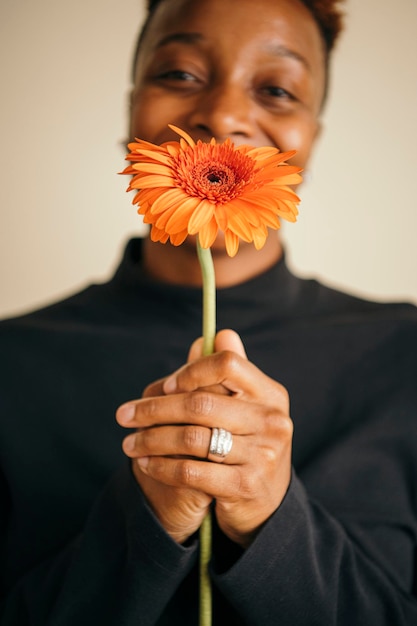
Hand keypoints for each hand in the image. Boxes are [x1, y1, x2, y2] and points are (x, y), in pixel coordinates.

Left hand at [116, 330, 292, 546]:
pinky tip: (145, 463)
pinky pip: (190, 470)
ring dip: (151, 439)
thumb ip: (228, 374)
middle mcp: (271, 420)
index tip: (166, 385)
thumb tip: (218, 333)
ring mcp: (261, 454)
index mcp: (271, 394)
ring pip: (191, 437)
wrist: (266, 504)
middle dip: (154, 409)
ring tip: (129, 442)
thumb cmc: (247, 445)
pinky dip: (161, 465)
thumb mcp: (245, 408)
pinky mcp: (244, 485)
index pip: (228, 364)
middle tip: (125, 415)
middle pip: (200, 402)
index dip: (191, 371)